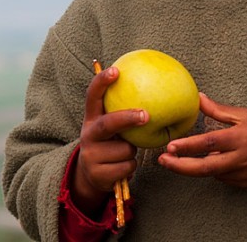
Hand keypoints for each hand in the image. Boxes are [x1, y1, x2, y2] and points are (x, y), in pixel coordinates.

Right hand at [72, 66, 147, 216]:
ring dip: (133, 150)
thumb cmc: (111, 142)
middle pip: (107, 124)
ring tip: (126, 151)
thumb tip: (159, 86)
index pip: (93, 96)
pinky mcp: (97, 174)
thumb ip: (125, 110)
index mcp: (92, 118)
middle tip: (145, 115)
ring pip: (125, 149)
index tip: (116, 70)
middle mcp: (88, 135)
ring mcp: (90, 155)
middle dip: (127, 118)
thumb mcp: (113, 126)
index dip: (102, 82)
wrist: (91, 176)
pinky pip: (127, 167)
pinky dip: (131, 166)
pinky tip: (122, 166)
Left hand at [157, 93, 246, 187]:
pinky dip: (216, 170)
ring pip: (212, 173)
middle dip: (180, 166)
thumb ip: (218, 110)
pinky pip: (223, 177)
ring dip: (199, 165)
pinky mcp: (244, 183)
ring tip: (192, 155)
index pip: (208, 143)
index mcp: (237, 138)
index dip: (188, 146)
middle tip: (163, 160)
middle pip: (204, 168)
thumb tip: (198, 98)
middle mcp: (238, 159)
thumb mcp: (244, 114)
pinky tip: (219, 159)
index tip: (170, 146)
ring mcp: (241, 174)